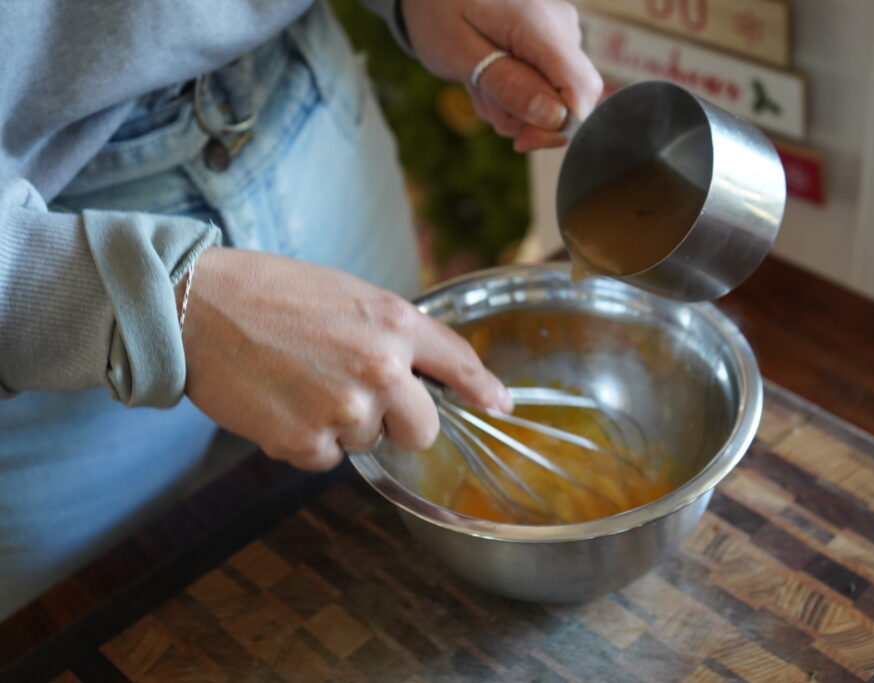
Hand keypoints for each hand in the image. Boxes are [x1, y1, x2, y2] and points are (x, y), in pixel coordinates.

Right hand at [177, 247, 511, 470]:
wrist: (196, 307)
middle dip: (401, 422)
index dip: (484, 388)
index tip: (500, 405)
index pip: (458, 361)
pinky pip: (327, 459)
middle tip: (360, 398)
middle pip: (424, 429)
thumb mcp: (349, 295)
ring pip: (369, 442)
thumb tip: (420, 373)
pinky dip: (307, 440)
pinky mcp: (307, 442)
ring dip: (344, 425)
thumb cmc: (269, 293)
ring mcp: (346, 409)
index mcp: (394, 322)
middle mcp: (381, 368)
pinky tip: (280, 404)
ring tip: (301, 383)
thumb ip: (392, 333)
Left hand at [401, 0, 602, 151]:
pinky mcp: (554, 43)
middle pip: (569, 102)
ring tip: (480, 80)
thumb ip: (507, 84)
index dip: (559, 127)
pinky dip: (515, 93)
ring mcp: (561, 35)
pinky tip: (490, 74)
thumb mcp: (460, 53)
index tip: (521, 140)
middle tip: (482, 95)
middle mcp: (563, 28)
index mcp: (541, 25)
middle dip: (525, 118)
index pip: (582, 89)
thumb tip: (554, 118)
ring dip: (513, 106)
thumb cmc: (440, 11)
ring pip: (553, 100)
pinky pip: (545, 87)